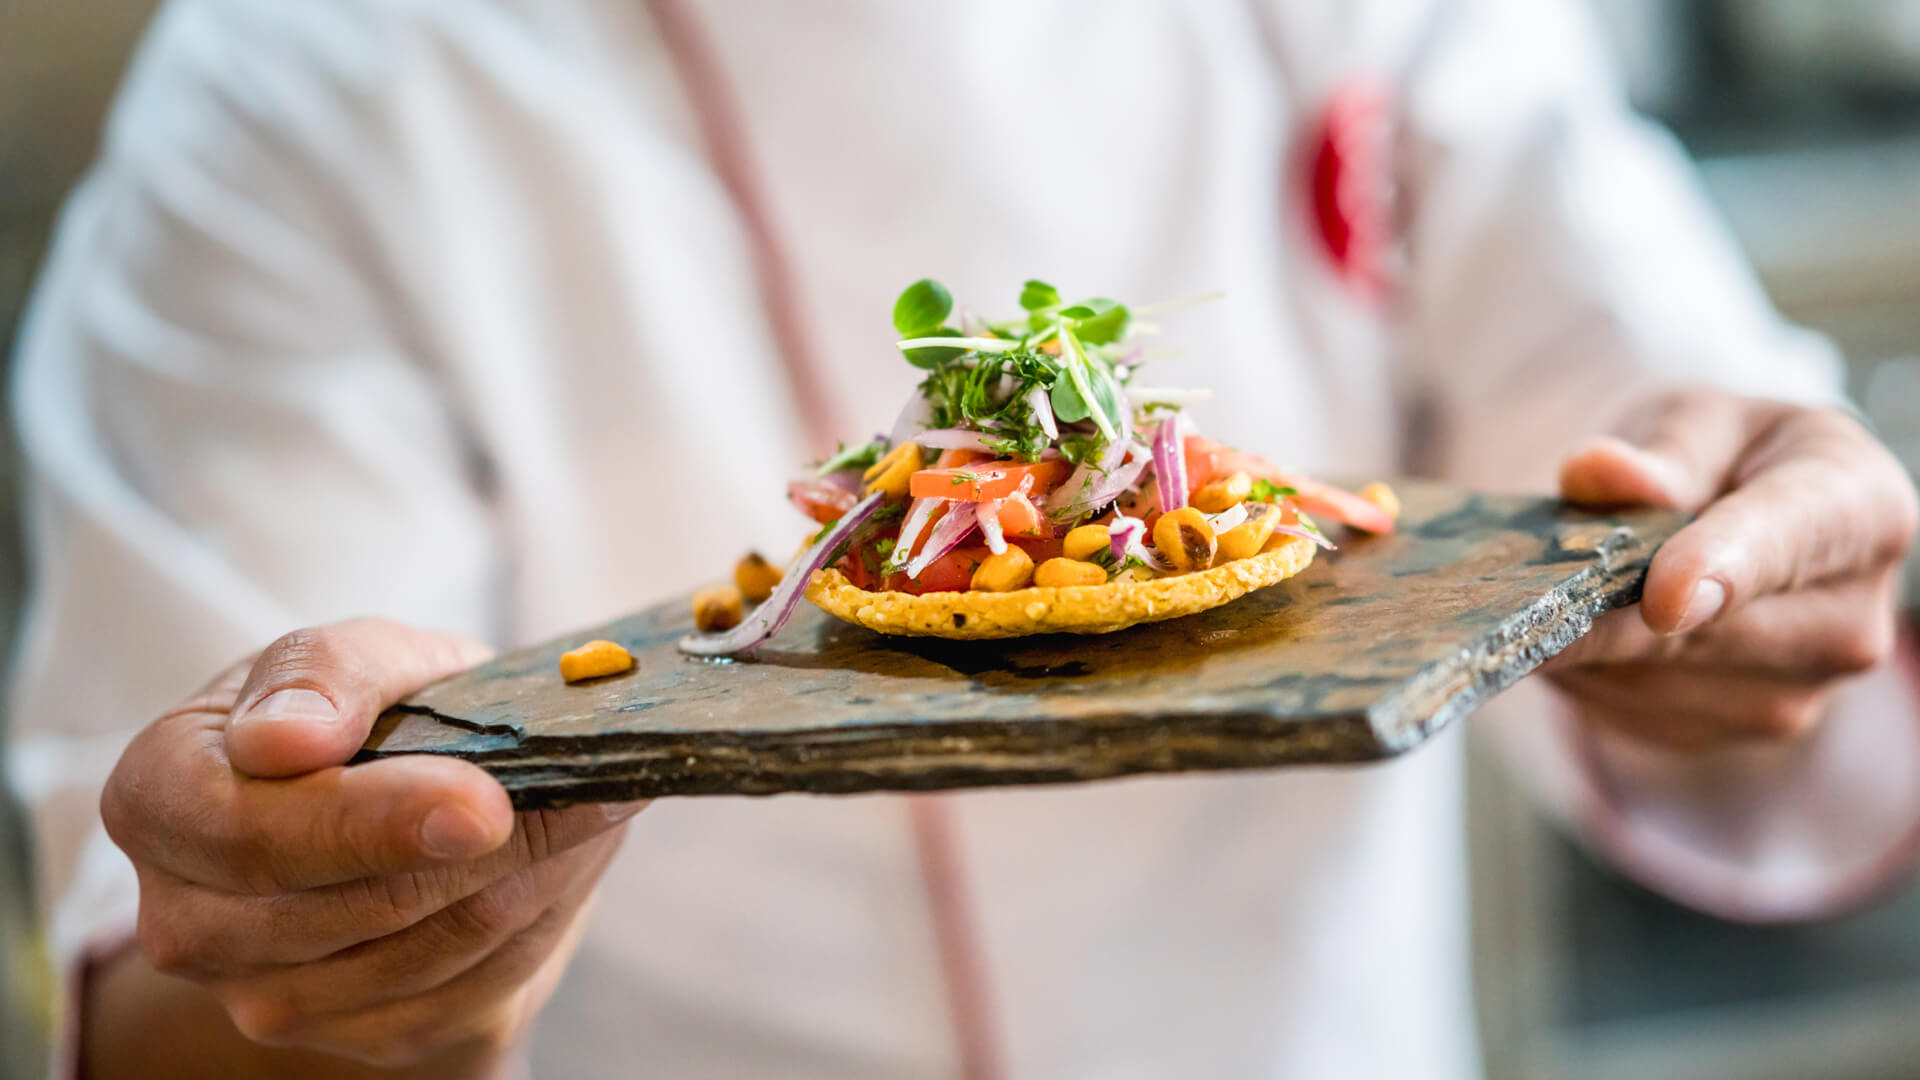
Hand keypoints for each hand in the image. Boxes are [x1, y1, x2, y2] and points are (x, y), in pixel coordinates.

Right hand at [98, 618, 642, 1072]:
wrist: (404, 796)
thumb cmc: (366, 712)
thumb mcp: (355, 655)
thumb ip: (323, 673)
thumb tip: (288, 739)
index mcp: (159, 799)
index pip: (251, 834)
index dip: (373, 822)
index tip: (484, 801)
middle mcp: (190, 920)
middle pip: (358, 907)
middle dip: (493, 846)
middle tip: (594, 787)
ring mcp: (269, 998)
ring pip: (434, 953)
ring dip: (533, 875)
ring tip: (588, 805)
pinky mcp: (364, 1040)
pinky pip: (475, 994)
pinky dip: (540, 920)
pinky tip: (563, 861)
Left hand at [1549, 388, 1917, 751]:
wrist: (1745, 520)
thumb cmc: (1729, 456)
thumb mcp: (1699, 421)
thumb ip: (1659, 450)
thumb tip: (1597, 471)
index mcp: (1862, 510)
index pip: (1789, 541)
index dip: (1722, 570)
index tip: (1662, 600)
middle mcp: (1850, 618)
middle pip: (1707, 631)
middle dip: (1605, 613)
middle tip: (1513, 598)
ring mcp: (1802, 690)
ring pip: (1657, 679)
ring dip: (1587, 643)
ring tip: (1547, 593)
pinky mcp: (1741, 729)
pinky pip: (1637, 711)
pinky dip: (1590, 673)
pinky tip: (1575, 633)